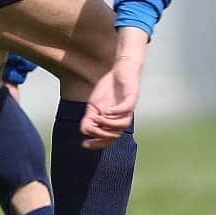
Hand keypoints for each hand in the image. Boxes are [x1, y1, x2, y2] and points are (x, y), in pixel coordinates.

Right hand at [81, 27, 147, 148]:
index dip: (97, 143)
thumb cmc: (109, 89)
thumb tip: (84, 131)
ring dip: (109, 124)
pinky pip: (126, 109)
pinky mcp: (131, 97)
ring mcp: (128, 108)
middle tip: (91, 130)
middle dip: (102, 135)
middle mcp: (123, 117)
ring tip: (97, 117)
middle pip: (116, 135)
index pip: (108, 138)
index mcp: (114, 121)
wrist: (121, 70)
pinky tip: (105, 110)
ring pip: (122, 124)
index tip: (84, 144)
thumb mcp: (95, 105)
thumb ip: (91, 117)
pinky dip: (116, 112)